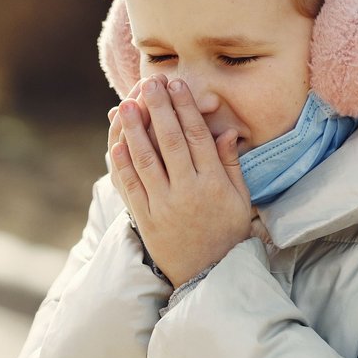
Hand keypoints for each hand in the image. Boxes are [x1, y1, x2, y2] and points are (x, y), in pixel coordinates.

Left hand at [110, 76, 251, 287]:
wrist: (209, 275)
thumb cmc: (228, 234)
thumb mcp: (240, 200)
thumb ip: (231, 165)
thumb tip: (227, 131)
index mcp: (214, 184)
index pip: (197, 136)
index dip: (185, 108)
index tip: (177, 85)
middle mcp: (188, 192)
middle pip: (170, 141)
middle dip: (159, 108)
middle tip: (150, 83)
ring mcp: (164, 206)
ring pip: (146, 160)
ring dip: (134, 130)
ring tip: (127, 105)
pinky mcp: (146, 220)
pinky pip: (131, 187)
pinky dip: (123, 164)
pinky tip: (117, 143)